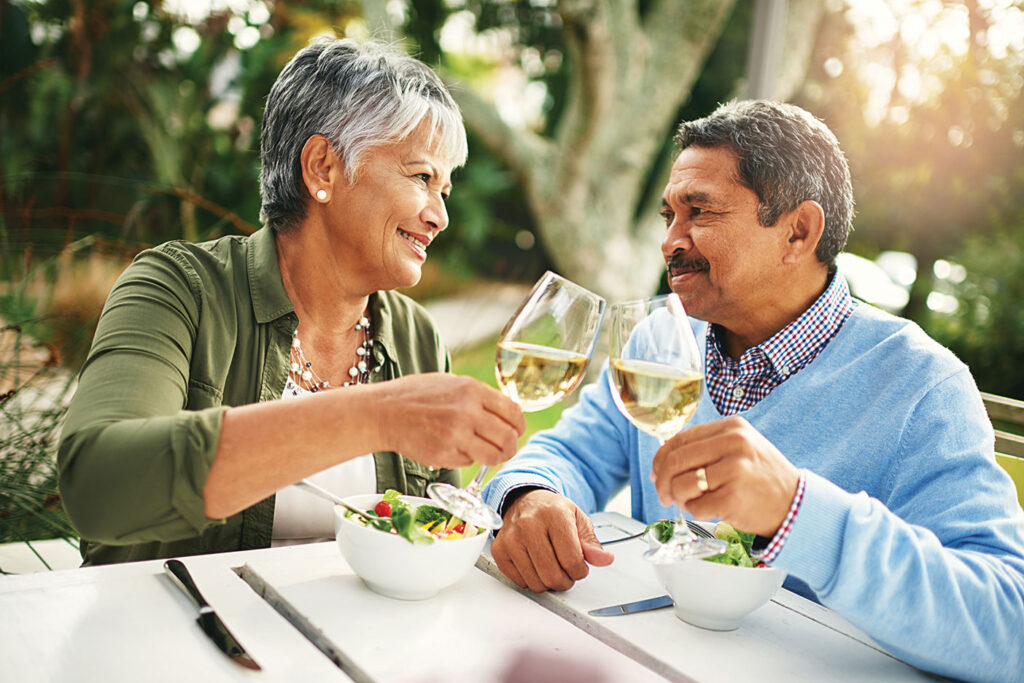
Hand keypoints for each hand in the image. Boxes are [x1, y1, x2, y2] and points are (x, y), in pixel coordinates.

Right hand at [373, 373, 525, 468]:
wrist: (383, 411)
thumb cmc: (416, 396)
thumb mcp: (452, 383)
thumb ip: (479, 397)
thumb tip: (507, 412)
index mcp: (472, 390)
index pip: (514, 413)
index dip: (518, 426)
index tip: (515, 430)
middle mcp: (467, 413)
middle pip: (509, 438)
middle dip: (510, 446)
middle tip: (504, 448)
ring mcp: (456, 436)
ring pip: (494, 456)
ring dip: (494, 457)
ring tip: (485, 453)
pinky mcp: (444, 455)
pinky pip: (469, 462)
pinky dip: (467, 458)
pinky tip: (453, 448)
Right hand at [491, 489, 613, 592]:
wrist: (525, 500)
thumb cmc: (552, 511)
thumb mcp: (578, 520)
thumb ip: (591, 543)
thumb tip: (604, 559)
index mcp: (554, 514)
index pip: (572, 560)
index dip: (580, 571)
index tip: (579, 567)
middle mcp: (529, 524)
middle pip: (552, 575)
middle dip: (565, 581)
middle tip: (567, 573)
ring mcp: (511, 538)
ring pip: (535, 582)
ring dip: (548, 582)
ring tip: (552, 568)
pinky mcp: (499, 550)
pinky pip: (520, 581)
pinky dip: (531, 580)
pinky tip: (536, 565)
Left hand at [651, 416, 799, 536]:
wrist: (796, 505)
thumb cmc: (762, 478)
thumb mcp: (740, 449)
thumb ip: (706, 448)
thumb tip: (662, 460)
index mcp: (732, 428)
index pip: (680, 439)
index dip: (661, 458)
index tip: (656, 473)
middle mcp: (734, 444)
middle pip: (676, 461)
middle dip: (662, 481)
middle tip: (663, 495)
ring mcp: (735, 470)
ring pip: (682, 484)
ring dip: (680, 498)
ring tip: (693, 502)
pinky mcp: (734, 498)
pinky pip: (696, 507)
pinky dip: (697, 512)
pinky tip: (710, 510)